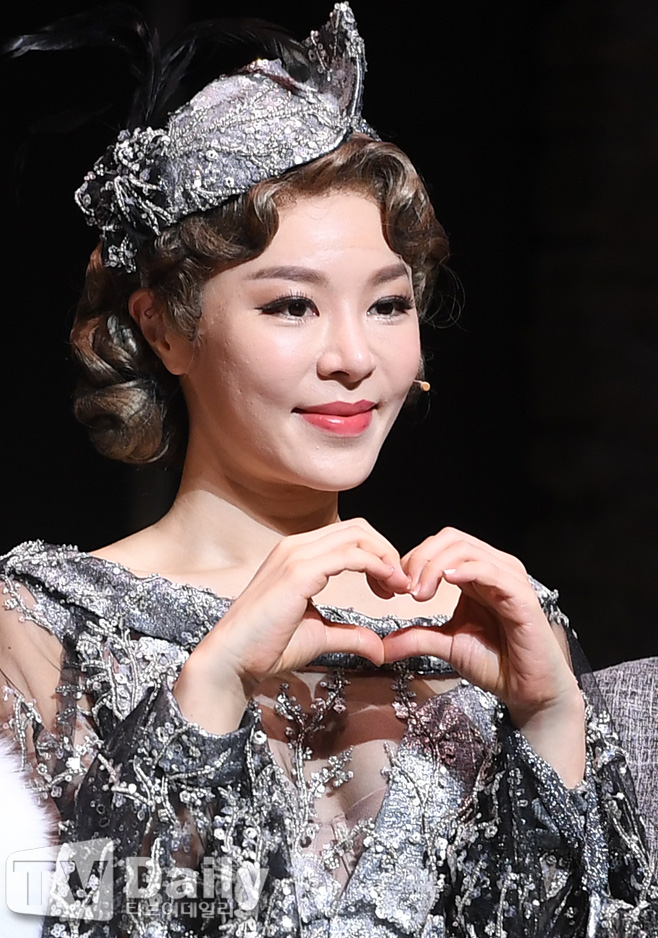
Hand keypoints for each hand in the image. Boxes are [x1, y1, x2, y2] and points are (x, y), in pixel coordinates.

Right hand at [174, 520, 408, 732]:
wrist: (232, 660)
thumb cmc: (267, 647)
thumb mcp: (319, 636)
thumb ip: (350, 635)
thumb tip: (380, 649)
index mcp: (297, 554)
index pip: (348, 536)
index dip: (378, 555)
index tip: (392, 587)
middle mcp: (296, 546)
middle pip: (357, 528)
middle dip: (386, 551)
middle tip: (401, 585)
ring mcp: (295, 555)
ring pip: (356, 535)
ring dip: (386, 558)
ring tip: (398, 587)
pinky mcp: (298, 572)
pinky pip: (349, 556)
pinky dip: (376, 566)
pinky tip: (386, 588)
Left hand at [382, 528, 585, 784]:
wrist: (528, 690)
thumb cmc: (495, 663)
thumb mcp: (447, 645)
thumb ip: (416, 638)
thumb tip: (380, 646)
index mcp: (475, 574)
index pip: (441, 545)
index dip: (414, 559)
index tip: (396, 588)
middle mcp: (493, 568)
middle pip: (451, 539)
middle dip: (421, 558)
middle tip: (406, 589)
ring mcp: (509, 579)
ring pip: (467, 549)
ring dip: (436, 566)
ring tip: (420, 593)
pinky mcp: (522, 596)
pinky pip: (491, 571)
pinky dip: (466, 571)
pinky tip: (447, 583)